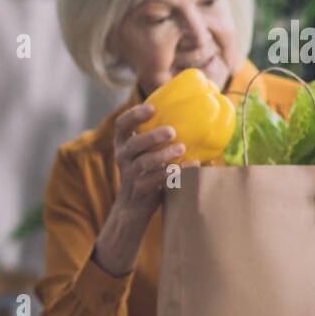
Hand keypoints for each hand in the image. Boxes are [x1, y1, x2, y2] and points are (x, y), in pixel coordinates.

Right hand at [110, 104, 196, 219]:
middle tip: (171, 131)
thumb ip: (157, 137)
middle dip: (152, 136)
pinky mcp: (141, 189)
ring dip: (163, 155)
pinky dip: (174, 171)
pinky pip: (156, 179)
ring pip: (144, 163)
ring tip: (181, 148)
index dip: (134, 115)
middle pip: (133, 143)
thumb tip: (193, 112)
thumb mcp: (145, 152)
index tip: (152, 108)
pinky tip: (192, 164)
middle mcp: (123, 157)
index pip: (121, 124)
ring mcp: (130, 174)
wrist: (134, 206)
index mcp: (123, 143)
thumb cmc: (146, 171)